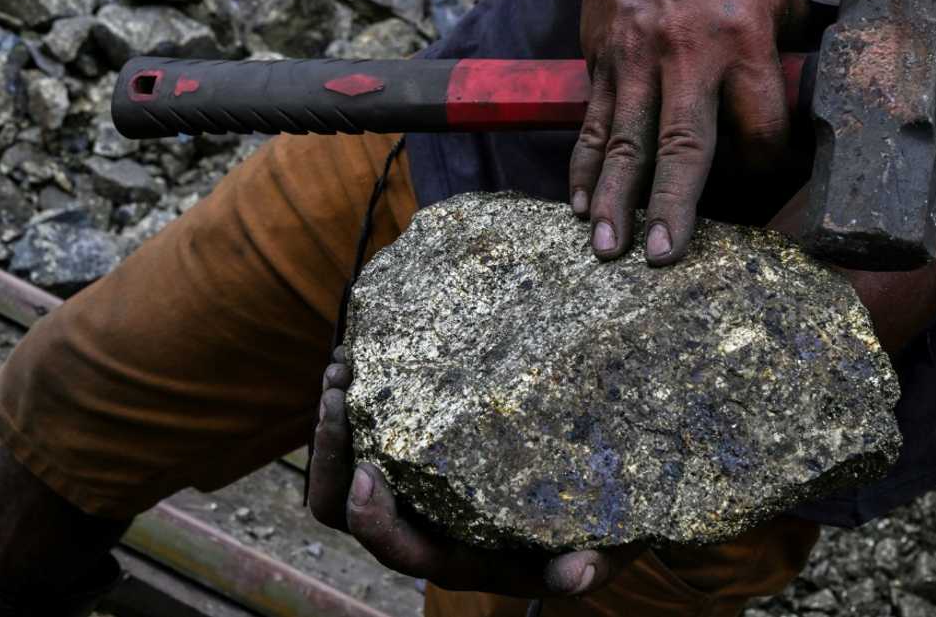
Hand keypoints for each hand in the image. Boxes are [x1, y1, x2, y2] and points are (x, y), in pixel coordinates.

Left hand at [309, 349, 641, 597]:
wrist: (602, 503)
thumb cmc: (601, 529)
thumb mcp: (606, 547)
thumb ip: (590, 566)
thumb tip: (577, 576)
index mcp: (461, 556)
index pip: (398, 549)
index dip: (372, 519)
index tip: (366, 471)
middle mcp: (426, 528)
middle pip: (345, 511)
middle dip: (329, 456)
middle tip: (338, 394)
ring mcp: (417, 491)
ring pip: (344, 470)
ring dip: (333, 424)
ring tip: (341, 367)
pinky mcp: (420, 455)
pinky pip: (366, 438)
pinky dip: (354, 404)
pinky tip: (360, 359)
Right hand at [568, 0, 806, 265]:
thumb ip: (792, 50)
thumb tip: (823, 101)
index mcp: (742, 38)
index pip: (758, 126)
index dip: (765, 164)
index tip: (763, 187)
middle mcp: (686, 53)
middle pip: (683, 142)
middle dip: (673, 203)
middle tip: (664, 254)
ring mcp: (636, 60)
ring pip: (625, 141)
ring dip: (616, 199)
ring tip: (607, 247)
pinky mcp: (602, 62)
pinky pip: (592, 124)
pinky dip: (584, 167)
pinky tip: (579, 206)